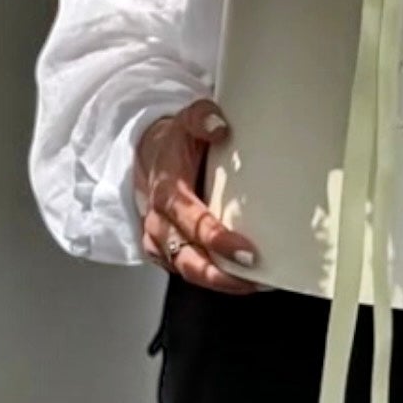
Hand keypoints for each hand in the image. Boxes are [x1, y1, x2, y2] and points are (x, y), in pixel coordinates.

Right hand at [135, 99, 258, 293]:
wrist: (148, 155)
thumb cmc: (174, 143)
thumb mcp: (186, 120)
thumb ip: (201, 118)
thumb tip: (219, 126)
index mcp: (166, 191)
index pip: (191, 222)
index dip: (218, 240)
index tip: (247, 251)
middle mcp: (160, 221)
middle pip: (187, 259)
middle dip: (220, 274)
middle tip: (254, 277)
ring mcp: (161, 240)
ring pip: (186, 271)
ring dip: (220, 282)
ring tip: (254, 284)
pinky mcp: (167, 251)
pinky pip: (187, 272)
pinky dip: (213, 280)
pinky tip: (241, 281)